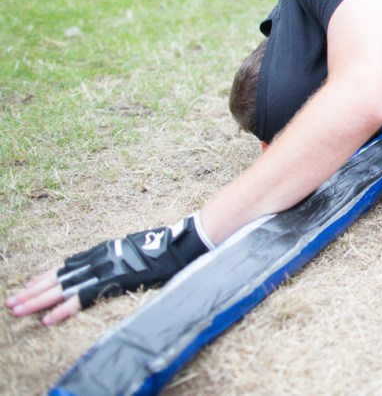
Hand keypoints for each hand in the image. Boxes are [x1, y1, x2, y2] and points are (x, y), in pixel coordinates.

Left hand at [6, 216, 208, 324]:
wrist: (182, 244)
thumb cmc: (166, 246)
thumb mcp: (137, 250)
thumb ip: (121, 258)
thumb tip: (116, 266)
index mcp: (104, 250)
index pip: (67, 265)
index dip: (45, 277)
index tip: (27, 286)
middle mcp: (99, 257)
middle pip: (59, 276)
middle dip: (33, 290)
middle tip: (12, 302)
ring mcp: (106, 268)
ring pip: (64, 286)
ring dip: (39, 300)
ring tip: (18, 310)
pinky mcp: (114, 281)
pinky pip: (83, 298)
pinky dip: (63, 309)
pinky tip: (48, 320)